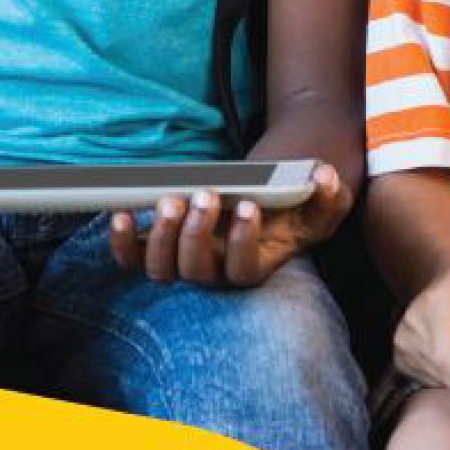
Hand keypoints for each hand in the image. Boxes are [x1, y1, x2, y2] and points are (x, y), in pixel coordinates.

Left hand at [109, 163, 351, 287]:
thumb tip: (322, 177)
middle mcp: (215, 271)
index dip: (243, 241)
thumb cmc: (292, 207)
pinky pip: (132, 258)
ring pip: (163, 269)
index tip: (249, 205)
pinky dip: (121, 243)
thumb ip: (329, 196)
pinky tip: (120, 215)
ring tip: (170, 200)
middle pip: (198, 272)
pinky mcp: (158, 246)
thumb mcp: (322, 203)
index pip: (244, 271)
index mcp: (253, 265)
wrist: (262, 202)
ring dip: (161, 236)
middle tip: (206, 195)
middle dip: (198, 233)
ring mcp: (183, 261)